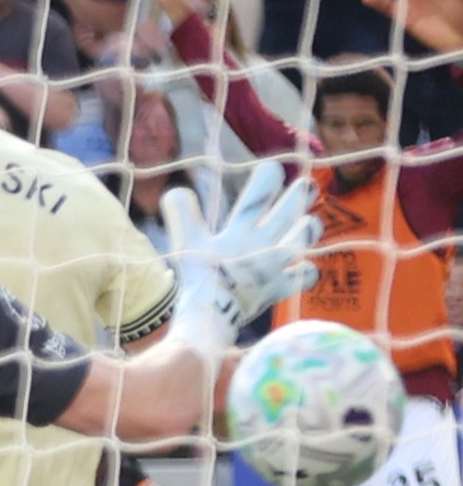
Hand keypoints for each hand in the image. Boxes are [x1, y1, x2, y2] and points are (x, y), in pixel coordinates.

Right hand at [164, 159, 321, 336]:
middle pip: (291, 211)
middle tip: (307, 186)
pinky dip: (306, 270)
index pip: (260, 193)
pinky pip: (306, 275)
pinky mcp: (280, 288)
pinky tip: (301, 267)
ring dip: (308, 228)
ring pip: (305, 239)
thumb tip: (176, 191)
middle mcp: (263, 243)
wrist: (210, 317)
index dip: (269, 176)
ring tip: (308, 223)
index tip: (272, 168)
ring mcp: (276, 266)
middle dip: (301, 195)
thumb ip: (181, 214)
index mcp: (239, 230)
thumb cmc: (196, 279)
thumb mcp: (184, 243)